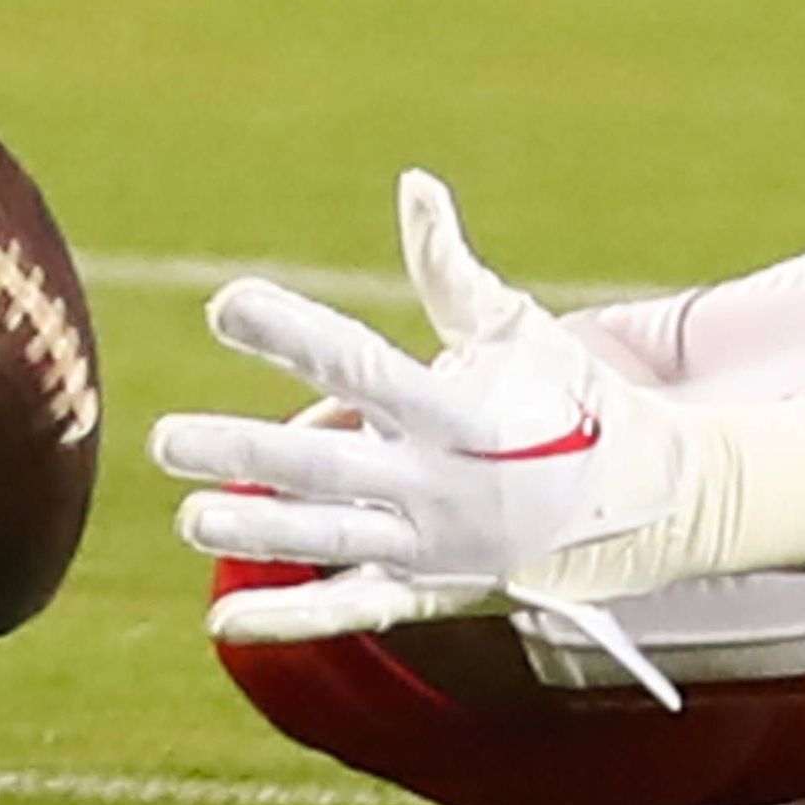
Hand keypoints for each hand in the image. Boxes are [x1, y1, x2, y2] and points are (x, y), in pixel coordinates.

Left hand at [152, 174, 804, 697]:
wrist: (638, 502)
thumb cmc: (567, 398)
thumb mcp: (516, 328)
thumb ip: (450, 267)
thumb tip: (414, 184)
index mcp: (459, 410)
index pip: (362, 363)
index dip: (292, 334)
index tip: (224, 303)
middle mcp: (441, 482)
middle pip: (328, 467)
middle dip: (245, 454)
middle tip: (166, 439)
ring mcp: (433, 543)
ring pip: (331, 539)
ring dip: (257, 533)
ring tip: (190, 517)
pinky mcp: (428, 587)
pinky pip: (354, 608)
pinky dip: (293, 618)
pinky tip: (224, 620)